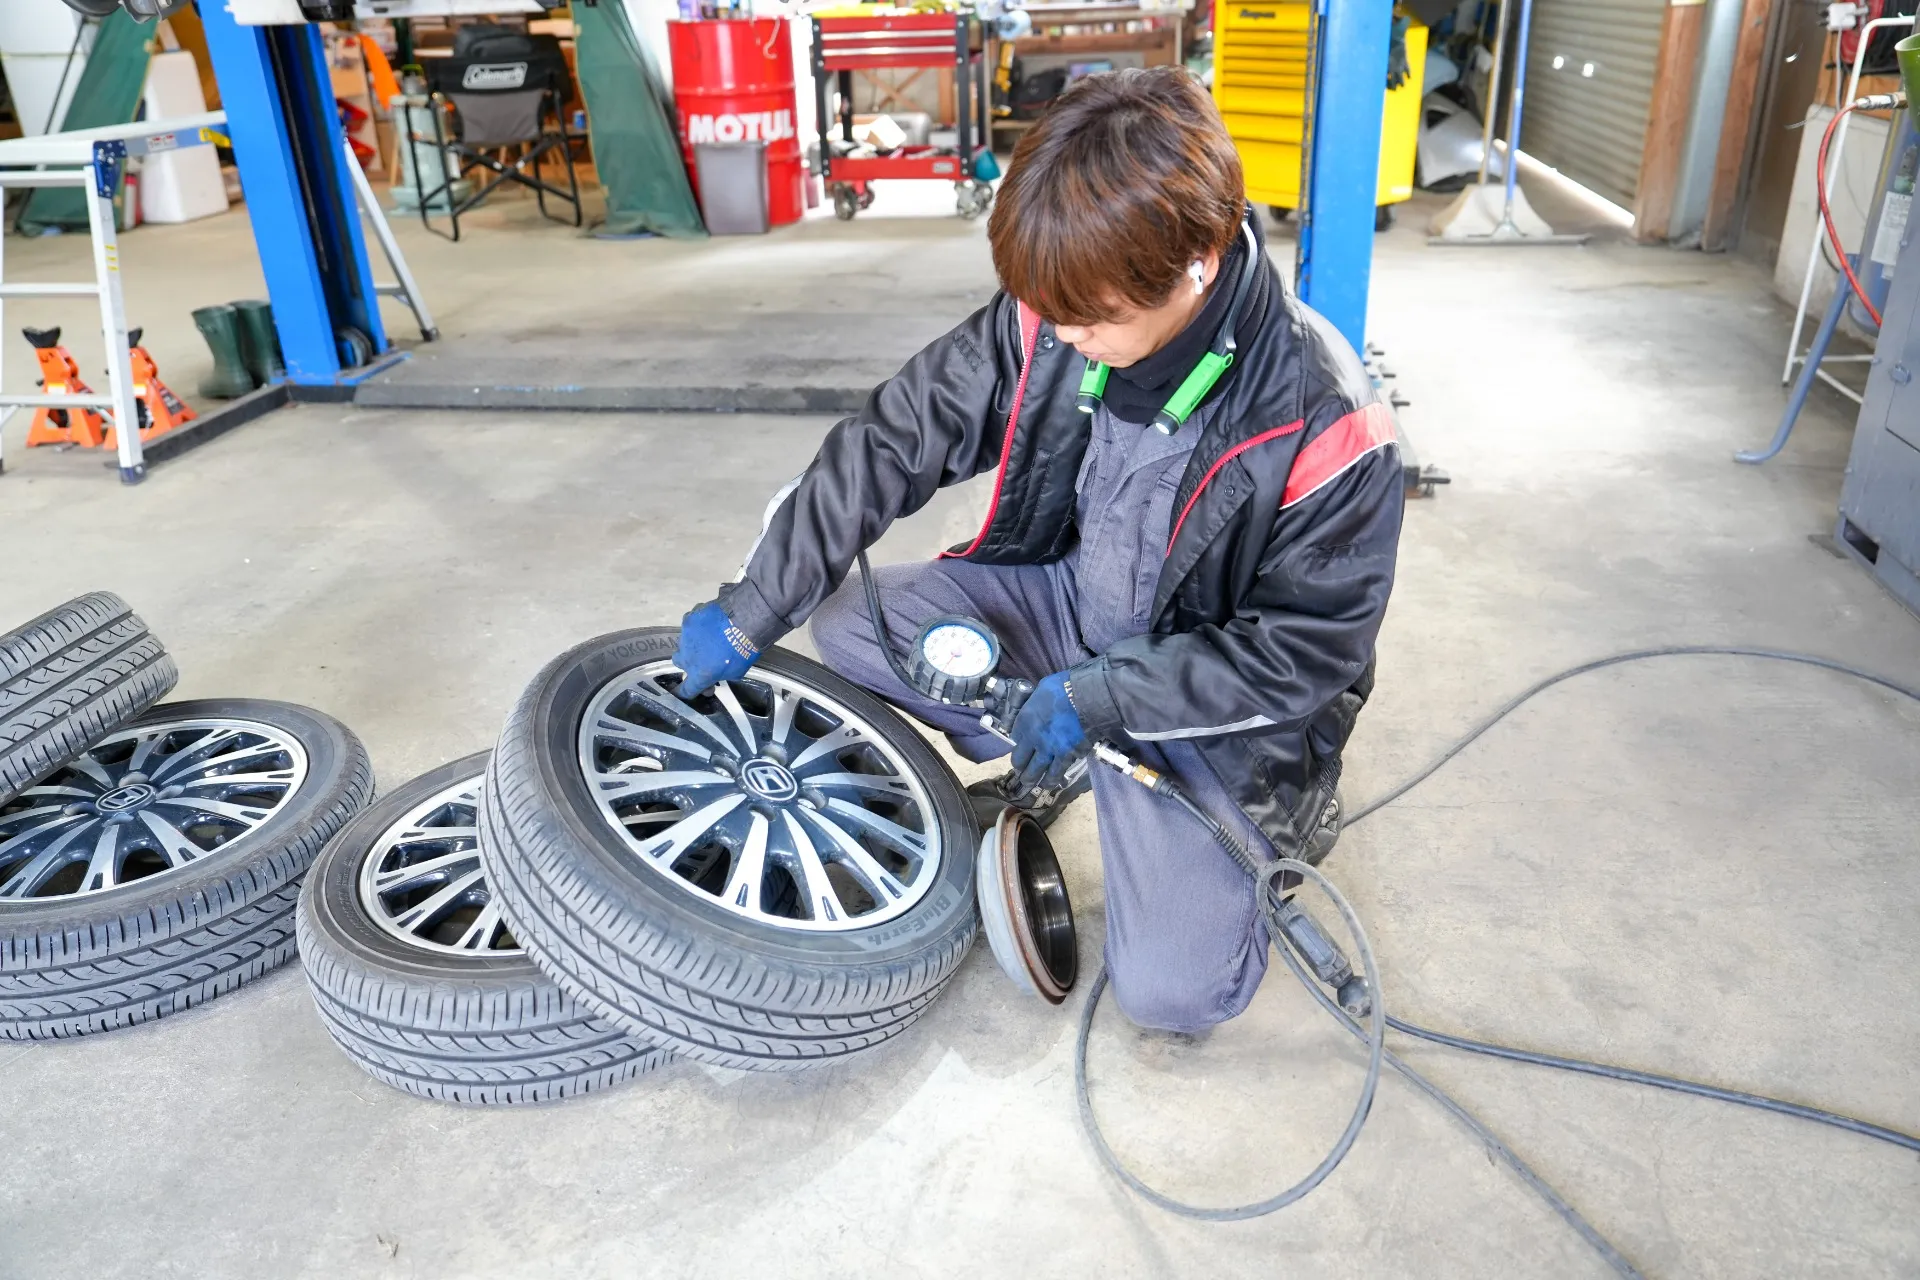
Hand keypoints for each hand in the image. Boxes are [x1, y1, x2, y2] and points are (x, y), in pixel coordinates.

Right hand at [673, 601, 758, 698]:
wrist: (744, 622)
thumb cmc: (745, 650)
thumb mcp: (736, 672)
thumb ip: (719, 675)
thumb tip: (715, 674)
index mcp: (699, 674)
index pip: (686, 690)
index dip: (685, 691)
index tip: (686, 689)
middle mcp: (687, 657)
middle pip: (679, 662)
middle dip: (688, 661)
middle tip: (701, 656)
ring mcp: (685, 637)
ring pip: (684, 642)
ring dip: (693, 642)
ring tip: (709, 635)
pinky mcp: (688, 619)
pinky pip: (690, 624)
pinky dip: (697, 625)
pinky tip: (709, 622)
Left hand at [1009, 671, 1085, 789]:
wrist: (1087, 698)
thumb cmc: (1065, 688)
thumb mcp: (1042, 690)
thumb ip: (1035, 704)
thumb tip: (1037, 708)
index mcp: (1025, 720)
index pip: (1015, 738)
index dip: (1018, 744)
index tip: (1021, 748)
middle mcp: (1034, 738)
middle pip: (1021, 760)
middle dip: (1021, 769)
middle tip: (1021, 774)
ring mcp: (1050, 750)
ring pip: (1037, 771)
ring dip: (1034, 779)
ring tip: (1033, 784)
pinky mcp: (1067, 756)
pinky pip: (1058, 771)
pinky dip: (1054, 779)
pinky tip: (1052, 783)